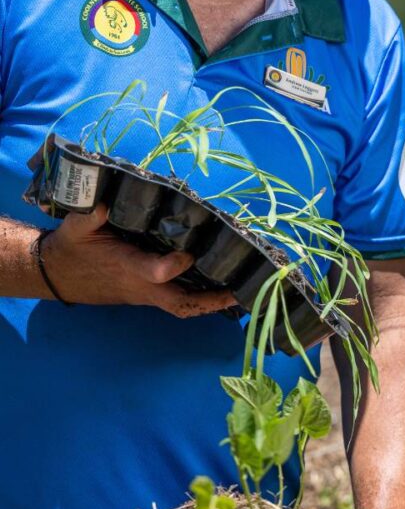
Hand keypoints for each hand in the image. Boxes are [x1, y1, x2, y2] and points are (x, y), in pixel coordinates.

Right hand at [40, 205, 234, 315]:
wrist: (56, 275)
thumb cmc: (71, 247)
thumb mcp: (76, 227)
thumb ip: (90, 214)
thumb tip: (106, 201)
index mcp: (125, 266)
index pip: (154, 273)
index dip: (174, 265)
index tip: (192, 252)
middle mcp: (139, 285)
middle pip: (180, 303)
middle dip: (212, 300)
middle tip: (241, 290)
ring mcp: (145, 294)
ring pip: (182, 306)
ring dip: (213, 303)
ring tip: (243, 291)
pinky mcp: (147, 294)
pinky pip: (178, 302)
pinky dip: (202, 299)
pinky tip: (224, 289)